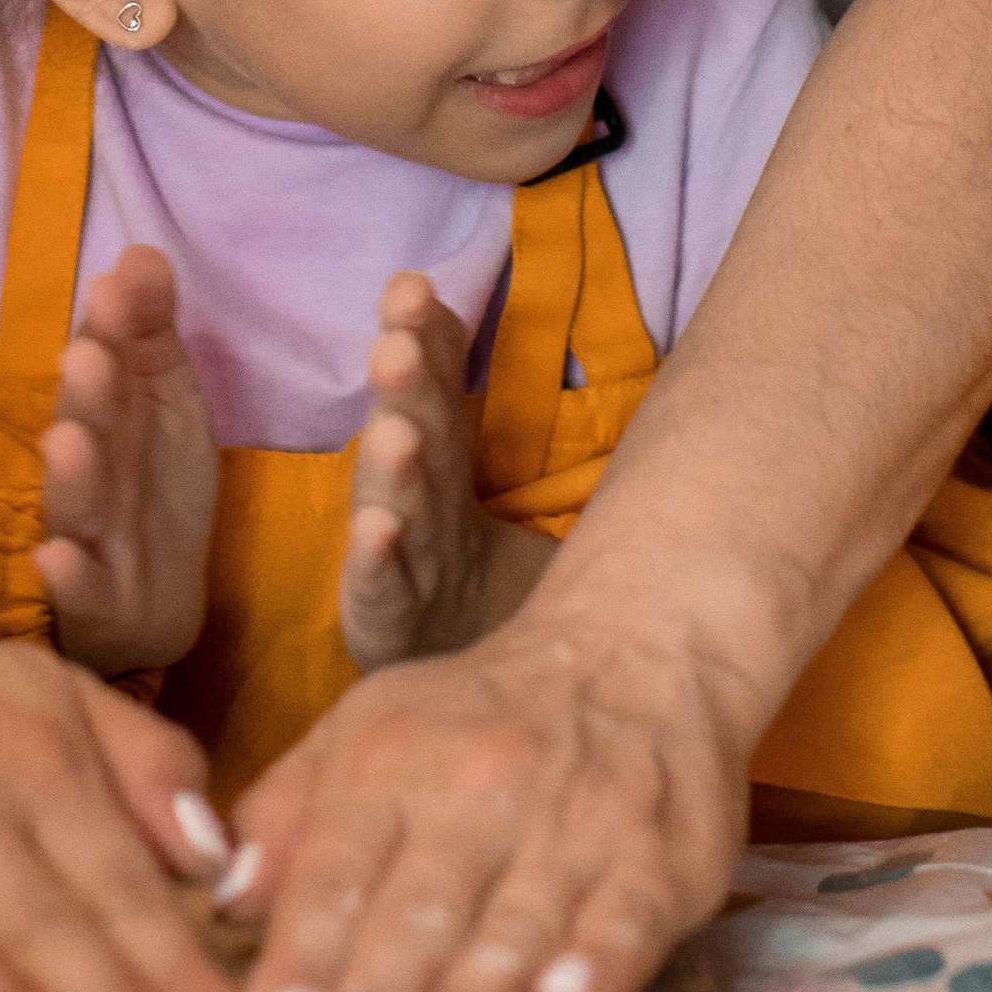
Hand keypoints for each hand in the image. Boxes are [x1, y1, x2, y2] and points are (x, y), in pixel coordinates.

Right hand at [33, 244, 220, 677]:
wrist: (151, 599)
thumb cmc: (152, 487)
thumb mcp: (165, 401)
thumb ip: (149, 330)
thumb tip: (142, 251)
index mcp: (109, 417)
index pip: (108, 367)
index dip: (112, 331)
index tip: (113, 290)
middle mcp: (89, 470)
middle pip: (86, 430)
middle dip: (88, 394)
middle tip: (88, 356)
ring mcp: (89, 536)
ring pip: (77, 506)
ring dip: (72, 476)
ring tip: (67, 443)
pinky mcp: (96, 602)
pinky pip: (80, 592)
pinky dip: (67, 577)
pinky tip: (54, 559)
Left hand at [226, 583, 759, 991]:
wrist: (637, 648)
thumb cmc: (478, 717)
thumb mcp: (364, 732)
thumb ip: (289, 815)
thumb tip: (225, 900)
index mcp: (392, 761)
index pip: (339, 866)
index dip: (306, 949)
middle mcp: (481, 787)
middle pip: (421, 904)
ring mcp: (575, 822)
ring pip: (515, 921)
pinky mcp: (658, 856)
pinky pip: (625, 913)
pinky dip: (596, 959)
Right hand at [341, 272, 549, 668]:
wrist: (467, 704)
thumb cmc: (498, 596)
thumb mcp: (520, 509)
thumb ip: (539, 441)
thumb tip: (614, 356)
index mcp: (448, 470)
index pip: (439, 392)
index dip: (428, 340)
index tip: (413, 286)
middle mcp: (417, 506)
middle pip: (413, 434)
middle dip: (404, 384)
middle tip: (398, 338)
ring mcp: (400, 566)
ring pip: (395, 506)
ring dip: (391, 465)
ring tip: (395, 431)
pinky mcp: (385, 628)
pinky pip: (383, 594)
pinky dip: (377, 562)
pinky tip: (380, 530)